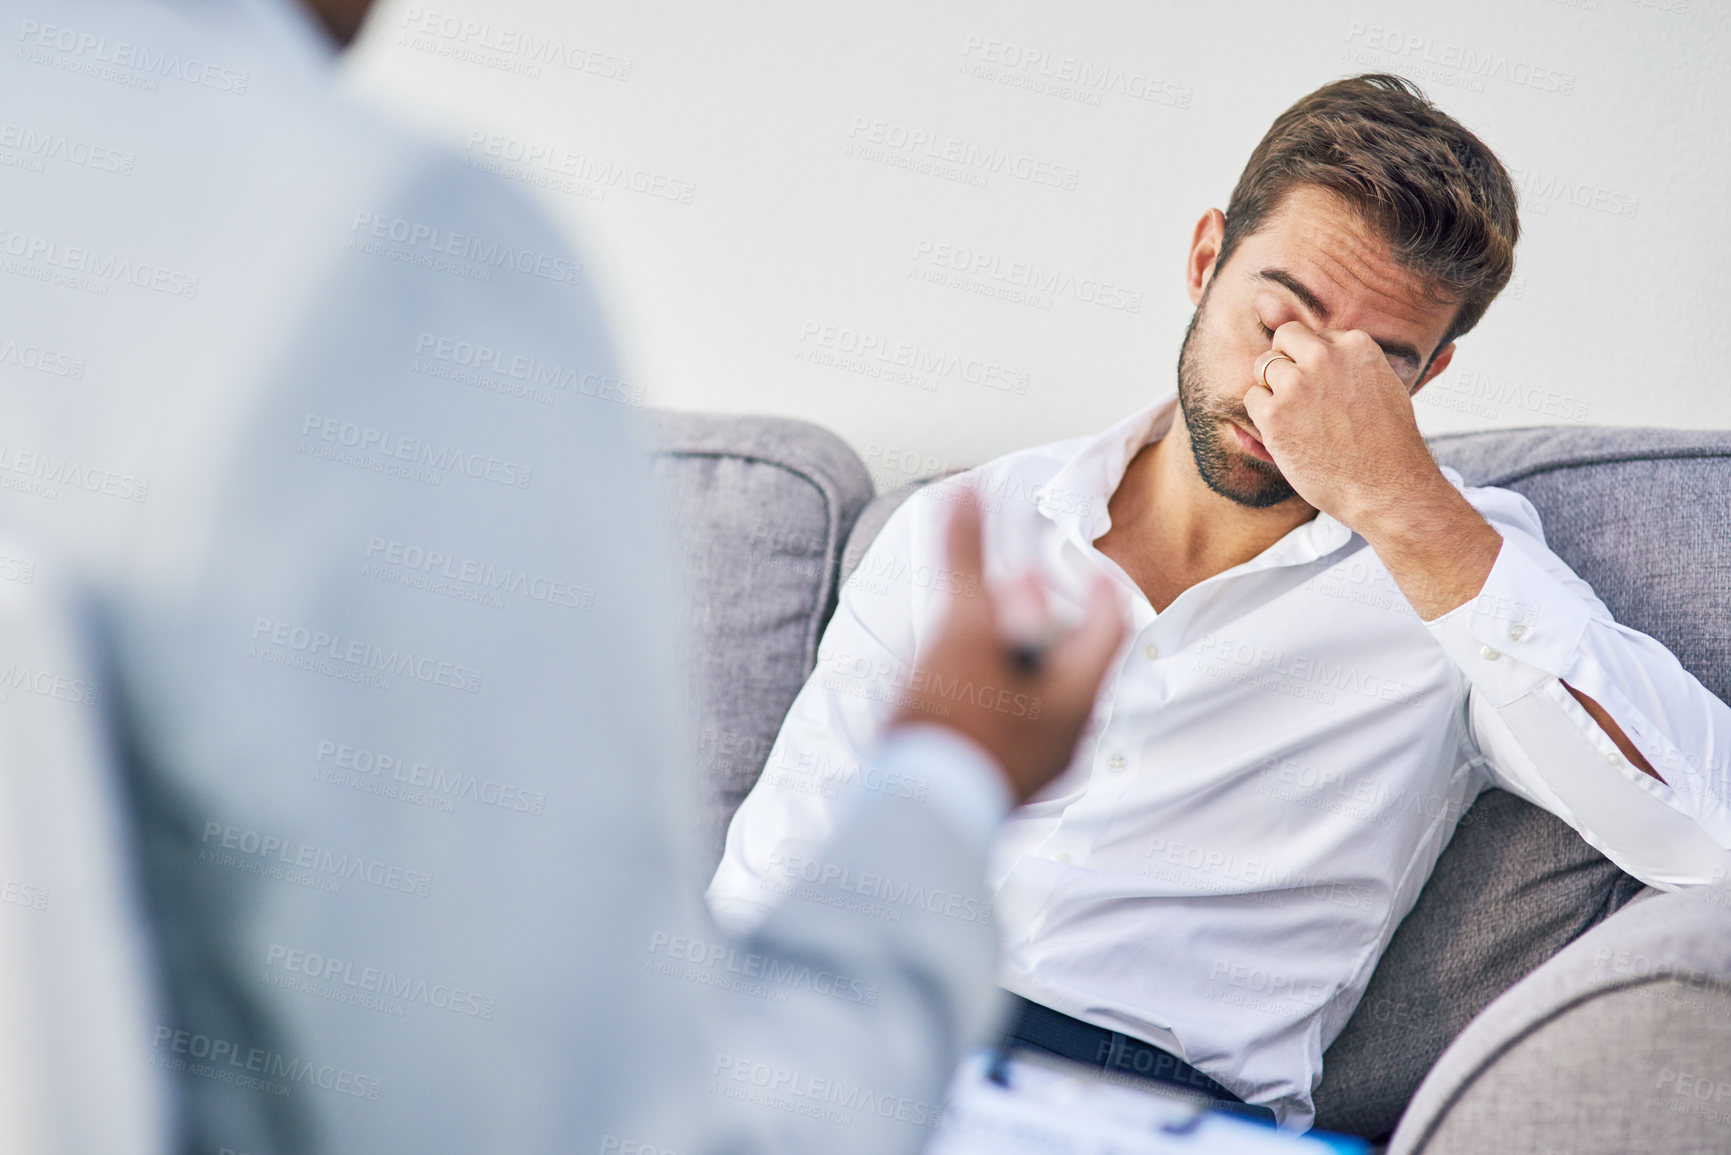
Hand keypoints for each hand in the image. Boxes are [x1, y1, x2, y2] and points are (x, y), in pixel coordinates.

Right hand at [889, 493, 1126, 803]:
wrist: (920, 811)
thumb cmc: (952, 719)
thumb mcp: (961, 623)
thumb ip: (968, 556)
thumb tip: (969, 489)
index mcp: (1078, 692)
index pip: (1111, 625)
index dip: (1098, 588)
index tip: (1084, 568)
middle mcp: (1071, 734)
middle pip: (1080, 662)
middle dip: (1053, 623)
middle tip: (1024, 596)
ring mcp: (1040, 766)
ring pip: (1049, 699)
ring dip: (1026, 662)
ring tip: (987, 640)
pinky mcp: (1005, 785)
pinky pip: (1019, 730)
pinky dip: (1003, 699)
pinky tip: (964, 692)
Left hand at [1246, 320, 1446, 530]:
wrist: (1388, 489)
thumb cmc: (1385, 444)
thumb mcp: (1381, 386)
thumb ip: (1349, 362)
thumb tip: (1312, 339)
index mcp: (1356, 345)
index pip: (1315, 336)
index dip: (1315, 363)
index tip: (1327, 390)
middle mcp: (1324, 357)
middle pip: (1284, 338)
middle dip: (1287, 362)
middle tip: (1302, 398)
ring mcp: (1297, 384)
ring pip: (1263, 366)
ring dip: (1273, 389)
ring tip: (1299, 419)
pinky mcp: (1274, 414)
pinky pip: (1252, 399)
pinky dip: (1263, 417)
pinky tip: (1289, 435)